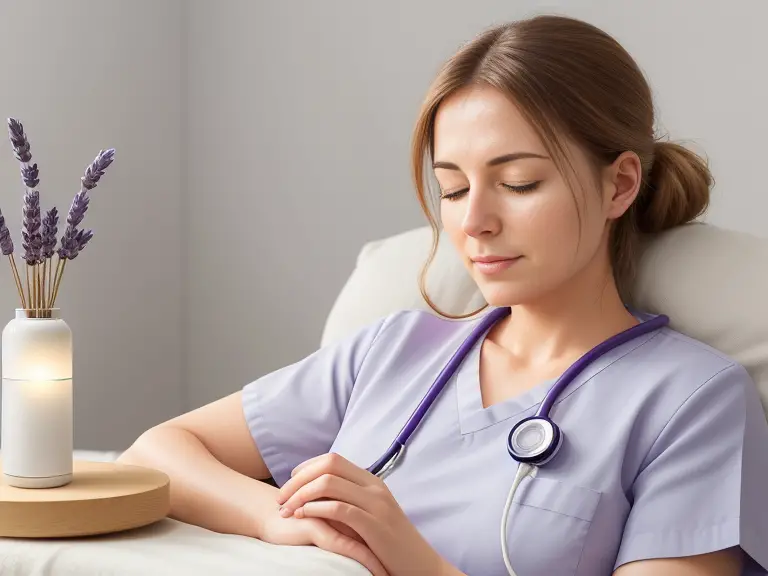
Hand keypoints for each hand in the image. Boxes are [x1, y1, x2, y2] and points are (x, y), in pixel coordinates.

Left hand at [276, 453, 450, 575]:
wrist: (420, 565)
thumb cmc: (389, 544)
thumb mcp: (370, 515)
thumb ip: (349, 500)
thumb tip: (315, 493)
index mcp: (371, 481)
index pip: (332, 459)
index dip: (306, 468)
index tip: (290, 484)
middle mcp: (374, 486)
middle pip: (328, 466)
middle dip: (298, 480)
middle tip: (281, 499)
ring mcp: (376, 504)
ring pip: (329, 483)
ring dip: (301, 495)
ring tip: (287, 511)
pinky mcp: (374, 525)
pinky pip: (339, 508)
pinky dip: (316, 509)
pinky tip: (303, 517)